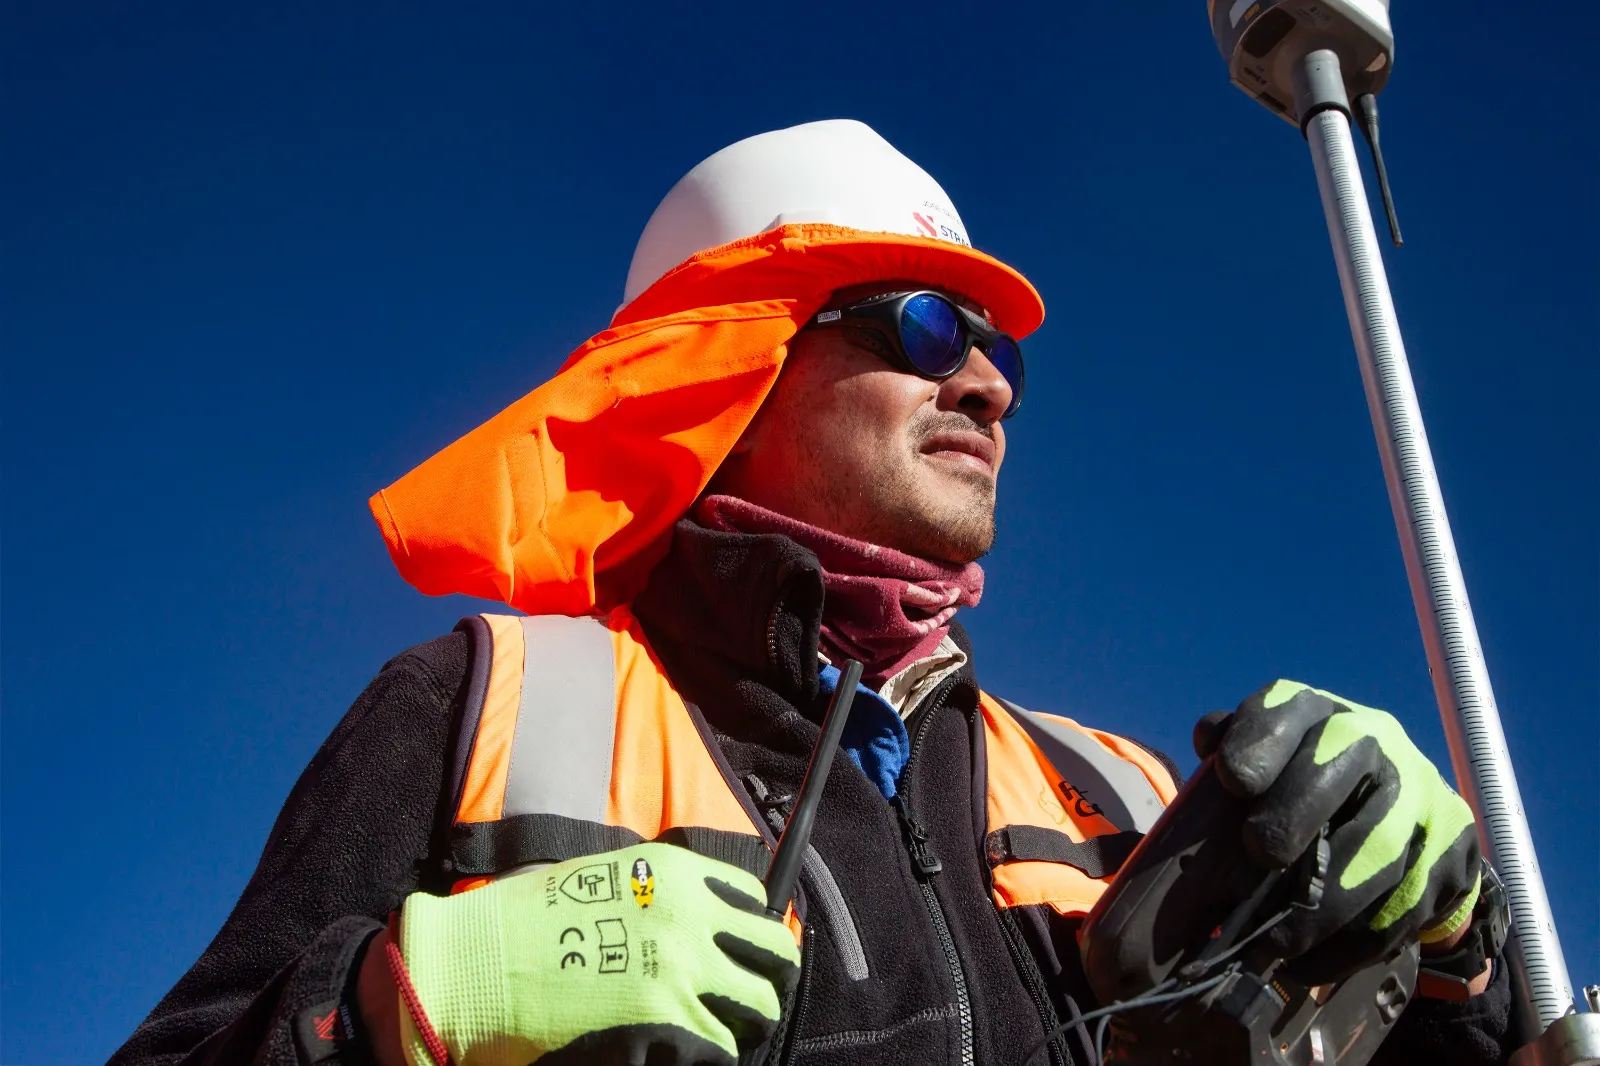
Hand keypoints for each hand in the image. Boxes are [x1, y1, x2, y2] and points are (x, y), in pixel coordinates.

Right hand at [388, 842, 800, 1065]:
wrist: (475, 966)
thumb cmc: (524, 923)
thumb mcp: (603, 880)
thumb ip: (661, 897)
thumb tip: (704, 922)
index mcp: (678, 878)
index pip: (757, 905)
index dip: (751, 935)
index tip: (739, 955)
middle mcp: (692, 922)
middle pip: (776, 957)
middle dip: (763, 982)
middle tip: (742, 1002)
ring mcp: (682, 978)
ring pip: (757, 1013)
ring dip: (739, 1025)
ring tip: (714, 1033)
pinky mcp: (665, 1029)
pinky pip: (718, 1053)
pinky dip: (706, 1056)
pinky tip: (680, 1052)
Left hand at [1194, 680, 1480, 982]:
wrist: (1409, 815)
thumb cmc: (1307, 787)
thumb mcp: (1272, 760)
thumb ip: (1233, 747)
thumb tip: (1208, 741)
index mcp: (1320, 714)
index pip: (1289, 707)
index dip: (1261, 739)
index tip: (1233, 779)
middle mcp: (1378, 741)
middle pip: (1342, 764)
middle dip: (1295, 811)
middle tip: (1258, 854)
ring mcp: (1422, 796)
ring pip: (1379, 849)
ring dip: (1321, 904)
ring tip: (1272, 941)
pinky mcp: (1452, 852)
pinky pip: (1403, 907)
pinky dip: (1350, 945)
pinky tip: (1307, 965)